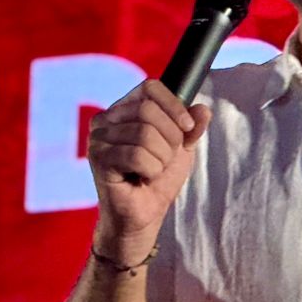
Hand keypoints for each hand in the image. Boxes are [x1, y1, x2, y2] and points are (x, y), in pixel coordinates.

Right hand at [86, 78, 210, 251]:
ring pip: (144, 133)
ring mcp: (98, 138)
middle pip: (148, 110)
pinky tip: (142, 178)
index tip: (188, 127)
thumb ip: (192, 127)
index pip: (150, 87)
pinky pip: (136, 155)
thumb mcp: (182, 148)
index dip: (174, 105)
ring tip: (153, 170)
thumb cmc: (158, 178)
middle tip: (166, 158)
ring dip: (161, 157)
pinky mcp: (98, 159)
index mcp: (124, 109)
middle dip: (170, 137)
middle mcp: (106, 119)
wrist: (145, 214)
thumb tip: (203, 109)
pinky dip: (151, 170)